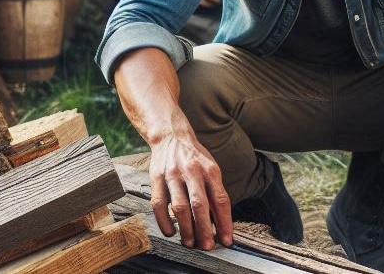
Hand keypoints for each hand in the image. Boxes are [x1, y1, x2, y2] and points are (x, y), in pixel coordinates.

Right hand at [149, 134, 232, 250]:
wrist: (171, 136)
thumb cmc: (195, 159)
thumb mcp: (211, 170)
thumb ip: (215, 193)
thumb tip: (221, 224)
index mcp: (210, 170)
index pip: (220, 200)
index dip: (225, 222)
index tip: (227, 240)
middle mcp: (192, 172)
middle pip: (200, 205)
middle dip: (204, 229)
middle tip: (207, 247)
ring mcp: (173, 175)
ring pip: (179, 207)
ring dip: (185, 228)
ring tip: (189, 243)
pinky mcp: (156, 178)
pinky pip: (159, 203)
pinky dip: (164, 221)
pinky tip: (170, 232)